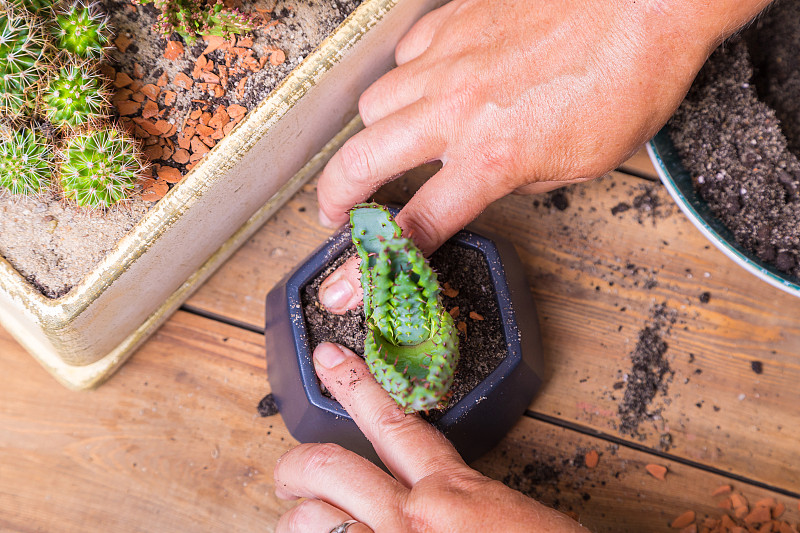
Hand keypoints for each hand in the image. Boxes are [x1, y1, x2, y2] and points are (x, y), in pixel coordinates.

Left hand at [273, 342, 589, 532]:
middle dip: (295, 465)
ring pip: (311, 520)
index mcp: (454, 492)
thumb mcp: (509, 518)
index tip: (330, 360)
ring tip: (295, 517)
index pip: (393, 420)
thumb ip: (464, 502)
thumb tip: (434, 502)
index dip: (354, 382)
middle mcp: (411, 520)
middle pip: (329, 468)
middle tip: (288, 472)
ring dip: (295, 519)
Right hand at [316, 0, 769, 313]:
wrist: (645, 3)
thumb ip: (522, 180)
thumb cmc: (627, 79)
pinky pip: (406, 55)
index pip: (417, 223)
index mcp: (492, 157)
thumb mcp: (581, 163)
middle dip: (336, 196)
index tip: (351, 281)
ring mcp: (450, 60)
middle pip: (363, 160)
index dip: (375, 264)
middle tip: (335, 212)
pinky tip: (427, 84)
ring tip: (391, 141)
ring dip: (375, 132)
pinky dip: (406, 77)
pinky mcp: (455, 21)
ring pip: (375, 103)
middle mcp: (457, 109)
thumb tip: (497, 179)